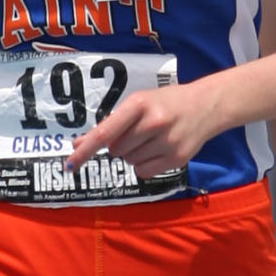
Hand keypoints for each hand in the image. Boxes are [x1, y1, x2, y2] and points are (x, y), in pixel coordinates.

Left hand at [69, 78, 217, 180]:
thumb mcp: (138, 104)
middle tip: (138, 132)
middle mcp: (154, 123)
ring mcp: (167, 142)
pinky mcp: (176, 159)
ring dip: (133, 155)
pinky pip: (143, 173)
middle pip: (116, 150)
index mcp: (140, 104)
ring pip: (129, 162)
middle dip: (120, 145)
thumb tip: (79, 144)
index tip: (70, 163)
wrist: (206, 106)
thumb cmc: (165, 103)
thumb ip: (110, 124)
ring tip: (151, 139)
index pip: (106, 132)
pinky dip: (144, 165)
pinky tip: (157, 150)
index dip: (86, 150)